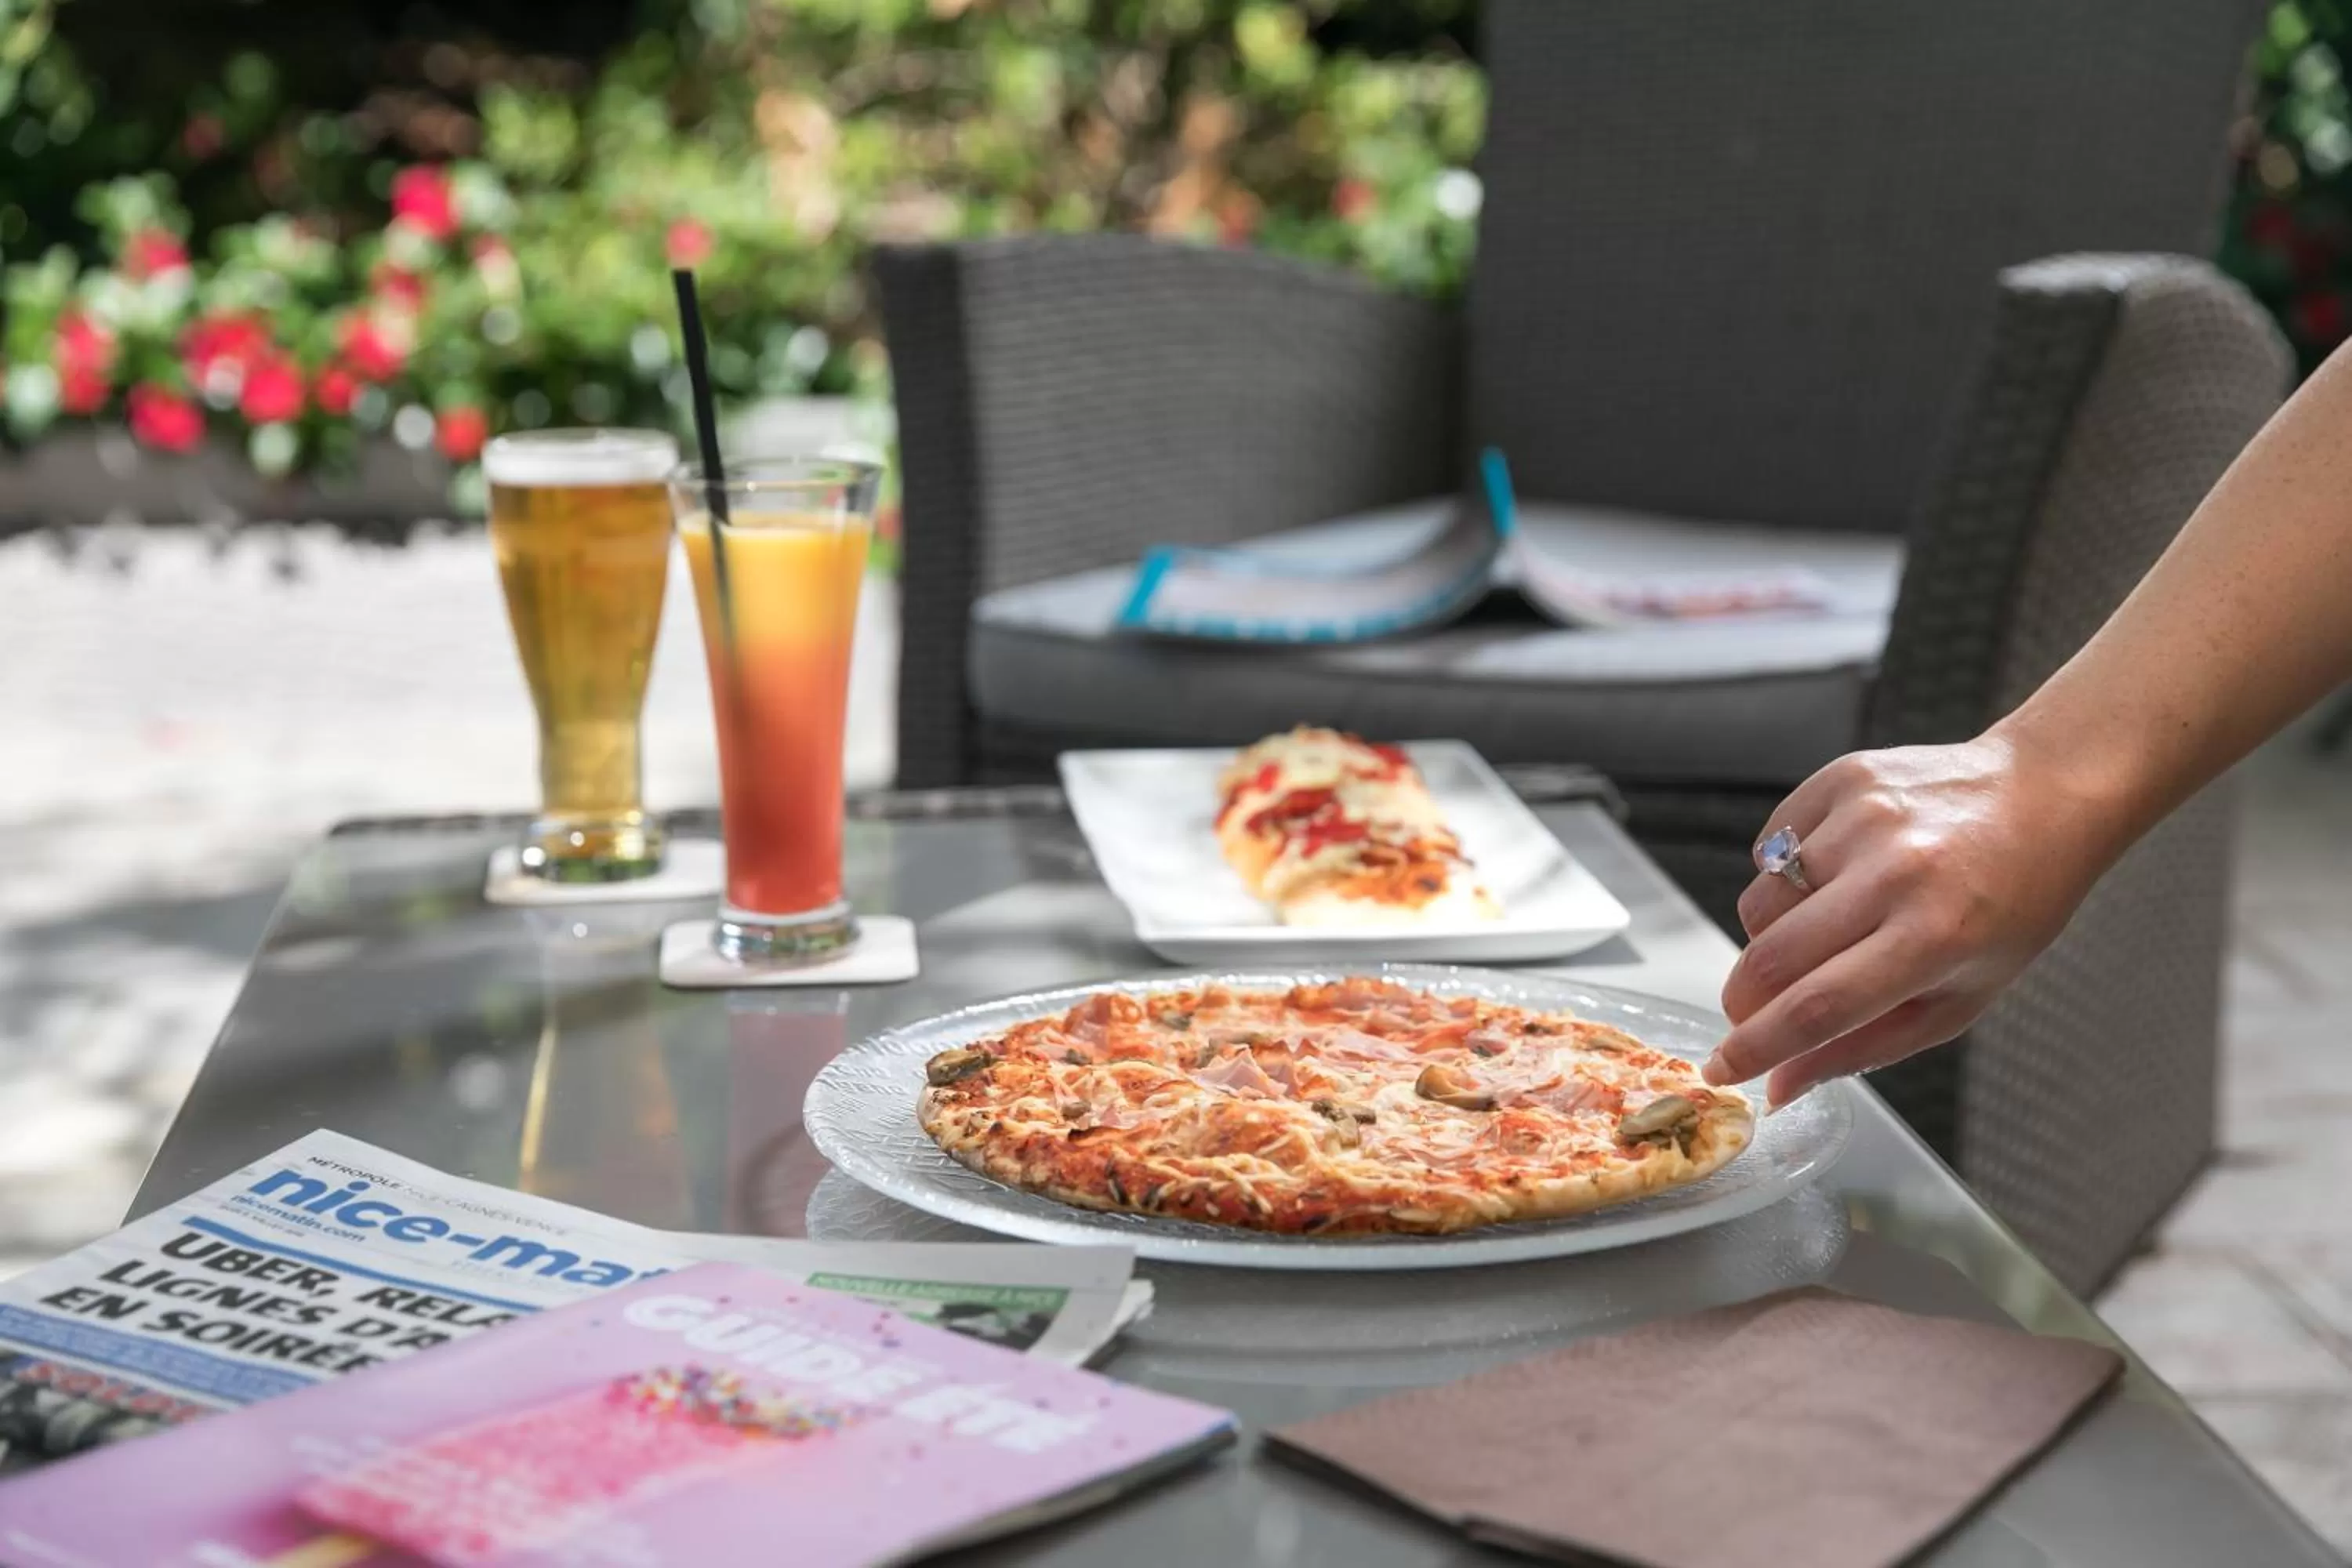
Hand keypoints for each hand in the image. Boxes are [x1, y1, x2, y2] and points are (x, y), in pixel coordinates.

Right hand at [1703, 734, 2116, 1108]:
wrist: (2043, 796)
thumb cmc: (2010, 908)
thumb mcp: (1958, 1000)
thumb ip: (1864, 1048)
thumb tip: (1779, 1086)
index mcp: (1935, 938)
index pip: (1818, 1007)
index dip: (1757, 1047)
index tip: (1721, 1069)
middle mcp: (1896, 871)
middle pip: (1773, 957)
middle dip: (1744, 1001)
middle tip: (1751, 1014)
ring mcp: (1864, 817)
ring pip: (1759, 904)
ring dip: (1771, 936)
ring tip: (1826, 929)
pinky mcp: (1842, 779)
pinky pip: (1769, 848)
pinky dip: (1783, 876)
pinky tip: (1834, 875)